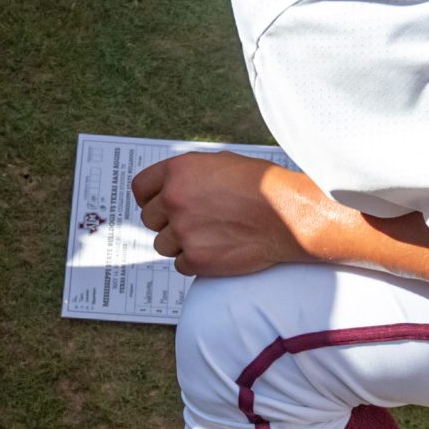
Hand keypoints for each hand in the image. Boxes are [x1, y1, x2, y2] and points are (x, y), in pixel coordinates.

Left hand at [130, 152, 320, 277]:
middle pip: (150, 219)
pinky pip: (180, 265)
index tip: (157, 206)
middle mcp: (174, 200)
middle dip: (168, 222)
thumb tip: (171, 186)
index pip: (140, 189)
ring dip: (181, 244)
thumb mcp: (220, 163)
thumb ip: (189, 175)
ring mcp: (183, 231)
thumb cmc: (261, 186)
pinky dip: (195, 261)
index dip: (149, 199)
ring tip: (210, 236)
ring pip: (163, 244)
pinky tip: (217, 250)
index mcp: (177, 172)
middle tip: (193, 223)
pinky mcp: (195, 259)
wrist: (287, 214)